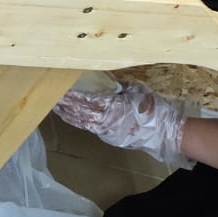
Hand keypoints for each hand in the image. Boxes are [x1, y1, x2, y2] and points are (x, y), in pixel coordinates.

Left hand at [53, 81, 193, 167]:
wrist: (168, 134)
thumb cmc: (155, 110)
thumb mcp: (138, 91)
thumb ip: (121, 86)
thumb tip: (108, 80)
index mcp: (114, 107)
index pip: (87, 99)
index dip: (72, 95)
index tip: (59, 88)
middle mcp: (107, 120)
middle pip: (80, 112)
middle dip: (65, 104)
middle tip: (50, 96)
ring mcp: (106, 131)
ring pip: (82, 121)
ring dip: (67, 114)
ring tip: (55, 105)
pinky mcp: (108, 137)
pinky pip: (89, 127)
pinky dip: (77, 121)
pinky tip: (69, 116)